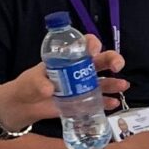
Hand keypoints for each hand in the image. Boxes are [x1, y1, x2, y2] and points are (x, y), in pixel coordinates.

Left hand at [0, 35, 130, 126]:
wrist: (25, 105)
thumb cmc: (28, 85)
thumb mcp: (31, 81)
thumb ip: (39, 83)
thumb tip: (49, 89)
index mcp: (68, 57)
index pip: (84, 44)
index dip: (92, 43)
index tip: (93, 50)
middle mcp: (79, 69)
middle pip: (100, 60)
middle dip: (112, 59)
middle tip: (117, 65)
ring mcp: (83, 85)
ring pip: (103, 80)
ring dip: (114, 82)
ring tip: (123, 85)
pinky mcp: (83, 101)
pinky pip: (98, 100)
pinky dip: (107, 101)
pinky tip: (113, 103)